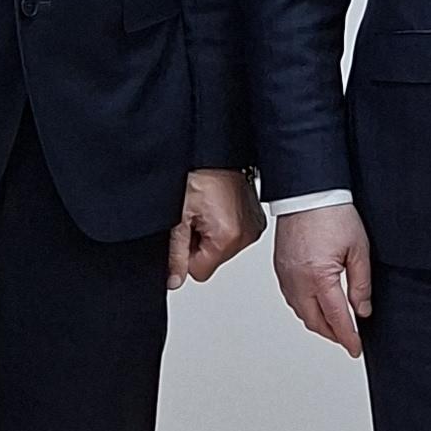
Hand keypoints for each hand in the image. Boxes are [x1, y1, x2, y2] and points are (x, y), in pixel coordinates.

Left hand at [169, 169, 260, 289]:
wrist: (212, 151)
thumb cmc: (197, 175)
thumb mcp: (177, 218)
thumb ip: (175, 254)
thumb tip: (174, 280)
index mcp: (230, 236)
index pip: (200, 271)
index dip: (186, 254)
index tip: (186, 229)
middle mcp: (248, 234)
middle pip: (213, 260)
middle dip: (200, 242)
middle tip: (195, 215)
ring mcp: (255, 225)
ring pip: (223, 248)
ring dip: (211, 233)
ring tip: (207, 208)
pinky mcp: (256, 218)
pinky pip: (234, 234)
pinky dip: (223, 224)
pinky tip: (218, 206)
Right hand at [275, 203, 373, 354]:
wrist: (308, 192)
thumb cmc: (333, 214)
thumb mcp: (358, 250)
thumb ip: (360, 284)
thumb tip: (362, 310)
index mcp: (318, 277)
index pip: (336, 318)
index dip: (348, 337)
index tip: (355, 348)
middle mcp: (297, 280)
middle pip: (315, 321)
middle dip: (333, 334)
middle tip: (349, 340)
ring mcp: (285, 275)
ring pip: (301, 312)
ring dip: (318, 323)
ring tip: (336, 325)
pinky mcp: (280, 268)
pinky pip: (292, 298)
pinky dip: (306, 308)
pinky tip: (318, 306)